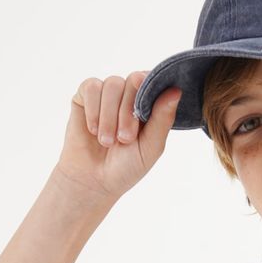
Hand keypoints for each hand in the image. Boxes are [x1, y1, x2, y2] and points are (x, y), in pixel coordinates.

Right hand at [54, 73, 181, 203]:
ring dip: (109, 116)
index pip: (154, 81)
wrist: (94, 181)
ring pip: (112, 84)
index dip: (150, 92)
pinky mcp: (85, 95)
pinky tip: (93, 130)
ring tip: (107, 141)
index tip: (143, 116)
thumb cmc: (126, 166)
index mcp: (149, 104)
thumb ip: (163, 119)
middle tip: (124, 139)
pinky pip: (91, 87)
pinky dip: (93, 111)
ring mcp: (107, 93)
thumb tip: (176, 90)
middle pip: (133, 80)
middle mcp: (129, 94)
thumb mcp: (151, 147)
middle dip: (128, 112)